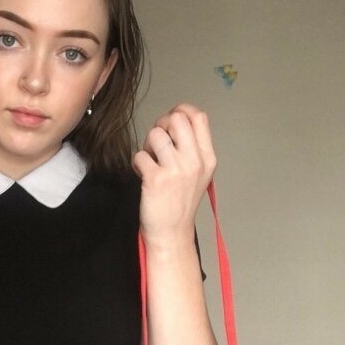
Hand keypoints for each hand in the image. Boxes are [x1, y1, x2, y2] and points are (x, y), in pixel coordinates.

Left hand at [132, 103, 217, 247]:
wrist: (172, 234)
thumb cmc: (181, 203)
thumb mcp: (199, 174)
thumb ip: (192, 148)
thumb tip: (175, 120)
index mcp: (207, 158)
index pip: (199, 117)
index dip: (182, 111)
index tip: (171, 121)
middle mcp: (194, 162)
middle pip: (177, 118)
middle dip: (162, 124)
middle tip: (157, 142)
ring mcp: (176, 171)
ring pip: (156, 134)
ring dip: (147, 145)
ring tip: (150, 161)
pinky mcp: (156, 180)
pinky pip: (140, 155)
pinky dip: (137, 163)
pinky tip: (143, 175)